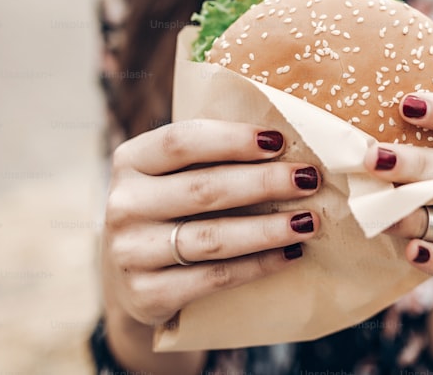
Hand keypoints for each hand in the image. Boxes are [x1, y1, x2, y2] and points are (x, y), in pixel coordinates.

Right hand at [103, 120, 321, 326]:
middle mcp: (124, 204)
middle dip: (264, 182)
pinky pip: (215, 277)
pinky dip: (258, 265)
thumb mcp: (173, 176)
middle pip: (204, 189)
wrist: (130, 280)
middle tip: (309, 179)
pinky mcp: (147, 294)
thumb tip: (286, 144)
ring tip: (308, 221)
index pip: (182, 140)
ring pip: (213, 237)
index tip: (279, 140)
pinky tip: (289, 254)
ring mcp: (131, 252)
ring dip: (268, 228)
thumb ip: (212, 157)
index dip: (233, 139)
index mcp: (131, 161)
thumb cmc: (170, 210)